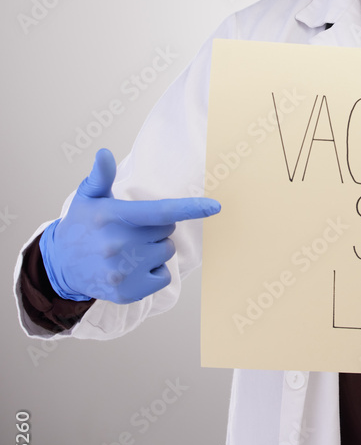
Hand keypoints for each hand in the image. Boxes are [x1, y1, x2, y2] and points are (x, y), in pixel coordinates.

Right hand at [40, 148, 220, 303]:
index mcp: (113, 217)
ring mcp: (123, 271)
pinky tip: (131, 268)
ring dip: (155, 249)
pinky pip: (163, 276)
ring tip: (128, 249)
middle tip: (131, 230)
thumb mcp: (87, 197)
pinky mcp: (128, 292)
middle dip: (156, 228)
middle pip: (167, 230)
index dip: (190, 208)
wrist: (60, 266)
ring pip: (166, 252)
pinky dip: (153, 272)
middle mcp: (118, 244)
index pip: (160, 212)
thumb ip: (100, 176)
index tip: (214, 206)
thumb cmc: (81, 225)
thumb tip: (104, 153)